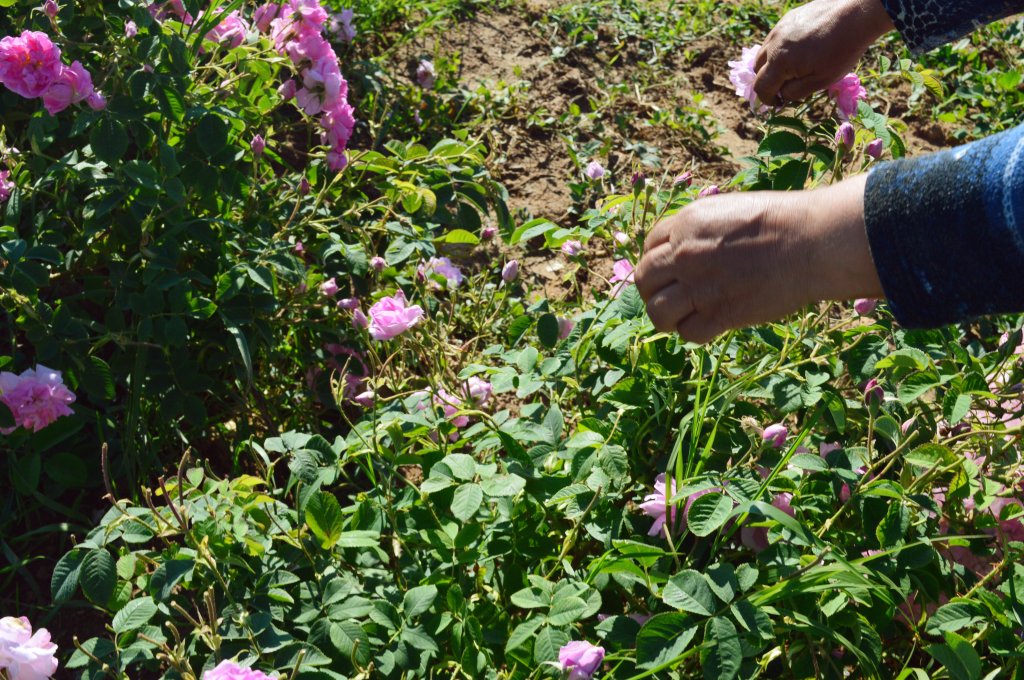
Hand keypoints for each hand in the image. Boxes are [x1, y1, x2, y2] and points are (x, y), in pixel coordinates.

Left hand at [635, 175, 883, 343]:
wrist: (812, 241)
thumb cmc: (782, 221)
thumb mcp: (730, 209)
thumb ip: (701, 229)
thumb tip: (685, 246)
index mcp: (686, 223)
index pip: (648, 247)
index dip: (656, 261)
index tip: (669, 271)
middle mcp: (685, 254)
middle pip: (645, 280)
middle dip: (653, 290)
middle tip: (670, 297)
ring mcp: (699, 286)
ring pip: (657, 312)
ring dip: (665, 318)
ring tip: (681, 318)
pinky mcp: (719, 314)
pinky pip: (688, 333)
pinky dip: (694, 332)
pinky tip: (708, 325)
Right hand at [753, 0, 894, 103]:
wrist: (856, 15)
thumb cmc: (841, 51)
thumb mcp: (821, 81)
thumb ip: (796, 92)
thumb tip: (783, 94)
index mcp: (780, 62)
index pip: (761, 87)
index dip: (767, 100)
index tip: (779, 103)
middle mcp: (774, 43)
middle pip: (757, 69)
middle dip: (767, 81)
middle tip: (785, 86)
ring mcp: (780, 28)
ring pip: (765, 51)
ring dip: (772, 64)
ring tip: (792, 68)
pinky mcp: (788, 17)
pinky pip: (776, 37)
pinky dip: (780, 48)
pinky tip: (799, 50)